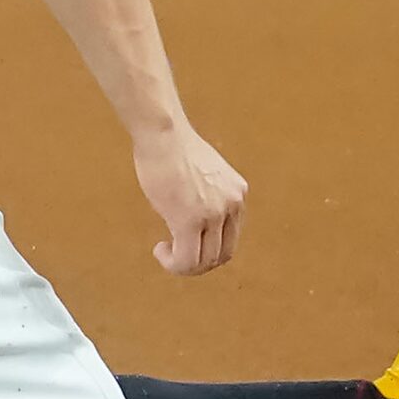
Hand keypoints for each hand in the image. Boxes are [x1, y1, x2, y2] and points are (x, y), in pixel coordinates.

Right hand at [133, 125, 246, 275]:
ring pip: (205, 262)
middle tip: (175, 254)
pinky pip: (187, 259)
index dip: (208, 248)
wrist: (162, 133)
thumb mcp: (201, 172)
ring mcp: (214, 214)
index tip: (185, 241)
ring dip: (184, 265)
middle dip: (198, 263)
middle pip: (222, 254)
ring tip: (165, 253)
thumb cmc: (171, 146)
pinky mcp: (190, 220)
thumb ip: (205, 193)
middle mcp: (232, 205)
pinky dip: (173, 264)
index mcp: (237, 193)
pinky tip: (160, 251)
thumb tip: (191, 214)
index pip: (231, 236)